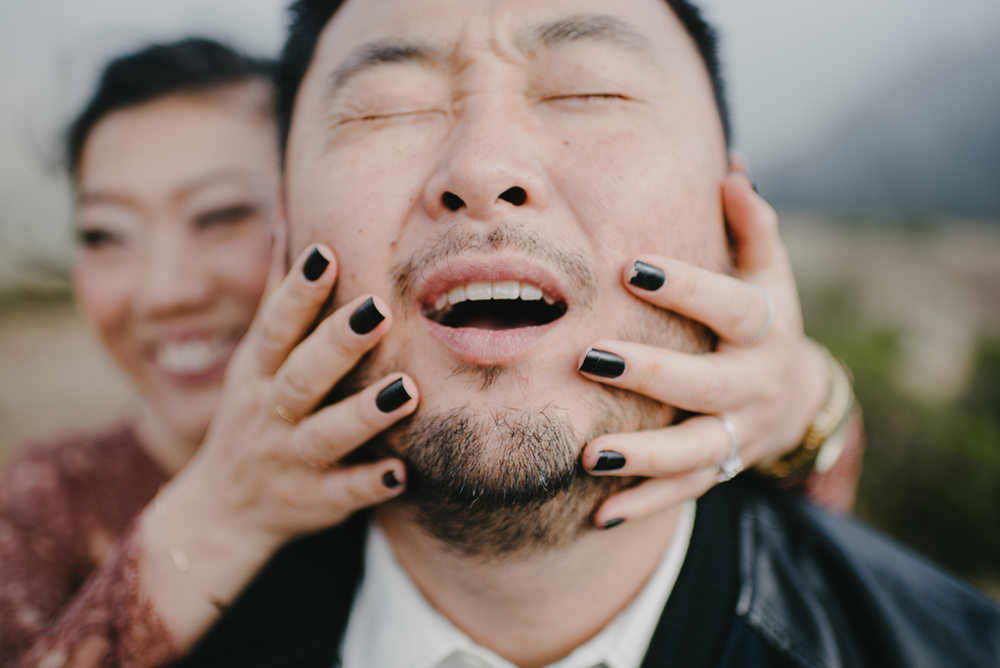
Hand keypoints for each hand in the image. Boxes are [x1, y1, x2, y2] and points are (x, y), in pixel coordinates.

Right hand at [140, 241, 416, 642]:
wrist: (224, 509)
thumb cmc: (254, 415)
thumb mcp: (253, 360)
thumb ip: (279, 300)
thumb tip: (288, 223)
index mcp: (258, 372)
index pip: (277, 326)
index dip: (298, 291)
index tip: (327, 254)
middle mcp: (270, 414)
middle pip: (302, 376)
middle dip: (338, 344)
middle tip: (379, 311)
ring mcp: (290, 460)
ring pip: (325, 436)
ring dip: (364, 414)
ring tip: (407, 390)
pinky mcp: (314, 501)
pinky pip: (343, 494)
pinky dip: (369, 484)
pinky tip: (402, 472)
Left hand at [579, 171, 827, 527]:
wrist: (794, 398)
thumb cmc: (761, 320)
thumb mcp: (767, 273)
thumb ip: (749, 227)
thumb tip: (731, 169)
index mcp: (766, 328)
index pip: (731, 306)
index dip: (687, 288)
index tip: (630, 268)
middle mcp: (754, 384)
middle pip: (706, 385)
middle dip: (650, 375)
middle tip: (589, 358)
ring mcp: (740, 433)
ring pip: (696, 451)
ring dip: (644, 457)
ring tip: (590, 455)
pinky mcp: (722, 468)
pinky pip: (684, 493)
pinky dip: (643, 505)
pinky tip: (597, 515)